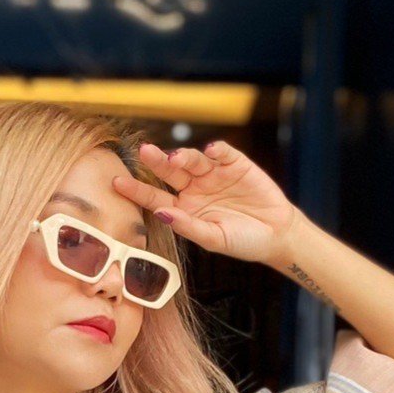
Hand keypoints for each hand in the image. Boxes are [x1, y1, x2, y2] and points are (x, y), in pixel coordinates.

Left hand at [112, 139, 300, 268]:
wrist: (277, 236)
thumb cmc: (243, 242)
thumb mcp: (214, 239)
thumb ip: (188, 226)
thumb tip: (161, 213)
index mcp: (184, 208)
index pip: (155, 196)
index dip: (137, 190)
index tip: (117, 182)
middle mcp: (195, 188)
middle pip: (170, 172)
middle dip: (157, 162)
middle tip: (145, 153)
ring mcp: (214, 174)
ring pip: (194, 160)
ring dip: (185, 156)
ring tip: (178, 158)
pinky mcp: (235, 164)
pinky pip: (223, 153)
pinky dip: (217, 150)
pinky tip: (212, 151)